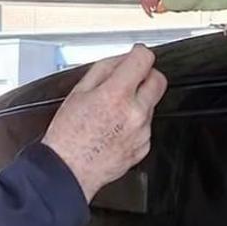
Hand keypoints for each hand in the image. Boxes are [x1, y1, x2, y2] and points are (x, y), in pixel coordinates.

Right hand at [42, 46, 166, 201]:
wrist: (68, 172)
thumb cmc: (68, 137)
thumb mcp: (78, 92)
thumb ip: (104, 70)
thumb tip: (121, 60)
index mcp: (116, 95)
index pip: (144, 59)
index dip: (139, 53)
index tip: (135, 55)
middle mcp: (135, 113)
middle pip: (159, 80)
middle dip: (147, 75)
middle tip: (132, 79)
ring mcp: (142, 132)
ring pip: (152, 104)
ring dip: (139, 101)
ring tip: (113, 112)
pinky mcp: (143, 147)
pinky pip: (146, 126)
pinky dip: (135, 123)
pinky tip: (116, 128)